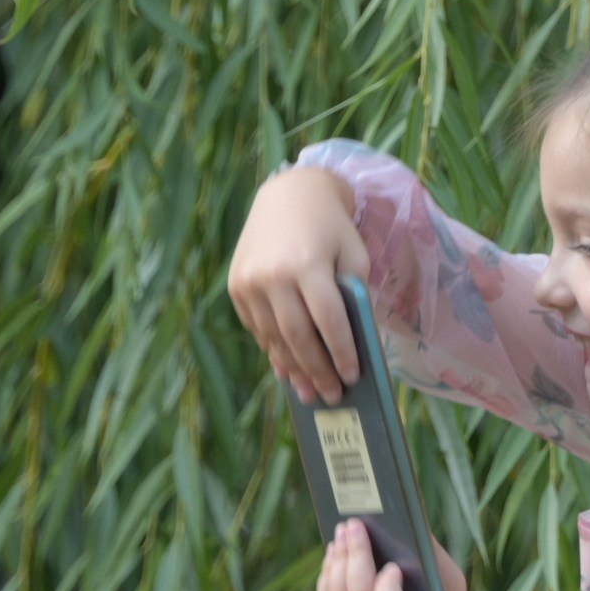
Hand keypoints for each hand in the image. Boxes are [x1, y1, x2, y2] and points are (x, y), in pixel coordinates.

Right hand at [228, 165, 371, 402]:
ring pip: (274, 337)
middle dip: (317, 370)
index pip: (328, 320)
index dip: (341, 353)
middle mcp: (272, 274)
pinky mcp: (235, 286)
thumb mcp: (353, 256)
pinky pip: (258, 328)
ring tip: (310, 392)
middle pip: (298, 336)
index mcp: (307, 263)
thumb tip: (343, 350)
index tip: (352, 376)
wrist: (288, 195)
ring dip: (294, 368)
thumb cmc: (331, 229)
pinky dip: (274, 349)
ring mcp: (249, 281)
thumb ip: (352, 299)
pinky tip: (289, 368)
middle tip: (332, 395)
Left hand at [317, 523, 479, 590]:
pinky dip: (327, 579)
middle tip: (353, 526)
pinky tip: (334, 557)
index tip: (394, 567)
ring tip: (342, 535)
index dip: (386, 587)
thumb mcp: (451, 590)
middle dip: (355, 558)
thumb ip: (434, 560)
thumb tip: (405, 519)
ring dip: (337, 563)